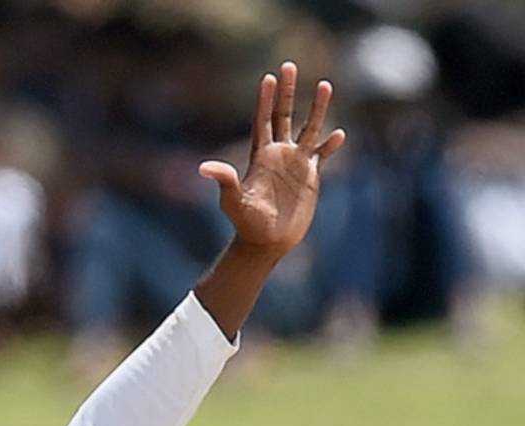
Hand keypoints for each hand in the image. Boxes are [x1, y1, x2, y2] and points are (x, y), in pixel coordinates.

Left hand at [199, 62, 345, 259]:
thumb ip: (224, 180)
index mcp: (260, 156)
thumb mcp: (233, 201)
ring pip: (308, 128)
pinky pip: (322, 155)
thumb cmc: (246, 223)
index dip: (265, 100)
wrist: (266, 242)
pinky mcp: (309, 176)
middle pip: (283, 115)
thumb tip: (203, 167)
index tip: (269, 77)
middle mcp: (278, 154)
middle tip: (289, 65)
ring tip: (325, 84)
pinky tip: (339, 134)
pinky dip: (330, 145)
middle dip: (287, 91)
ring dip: (317, 108)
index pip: (262, 121)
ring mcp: (295, 163)